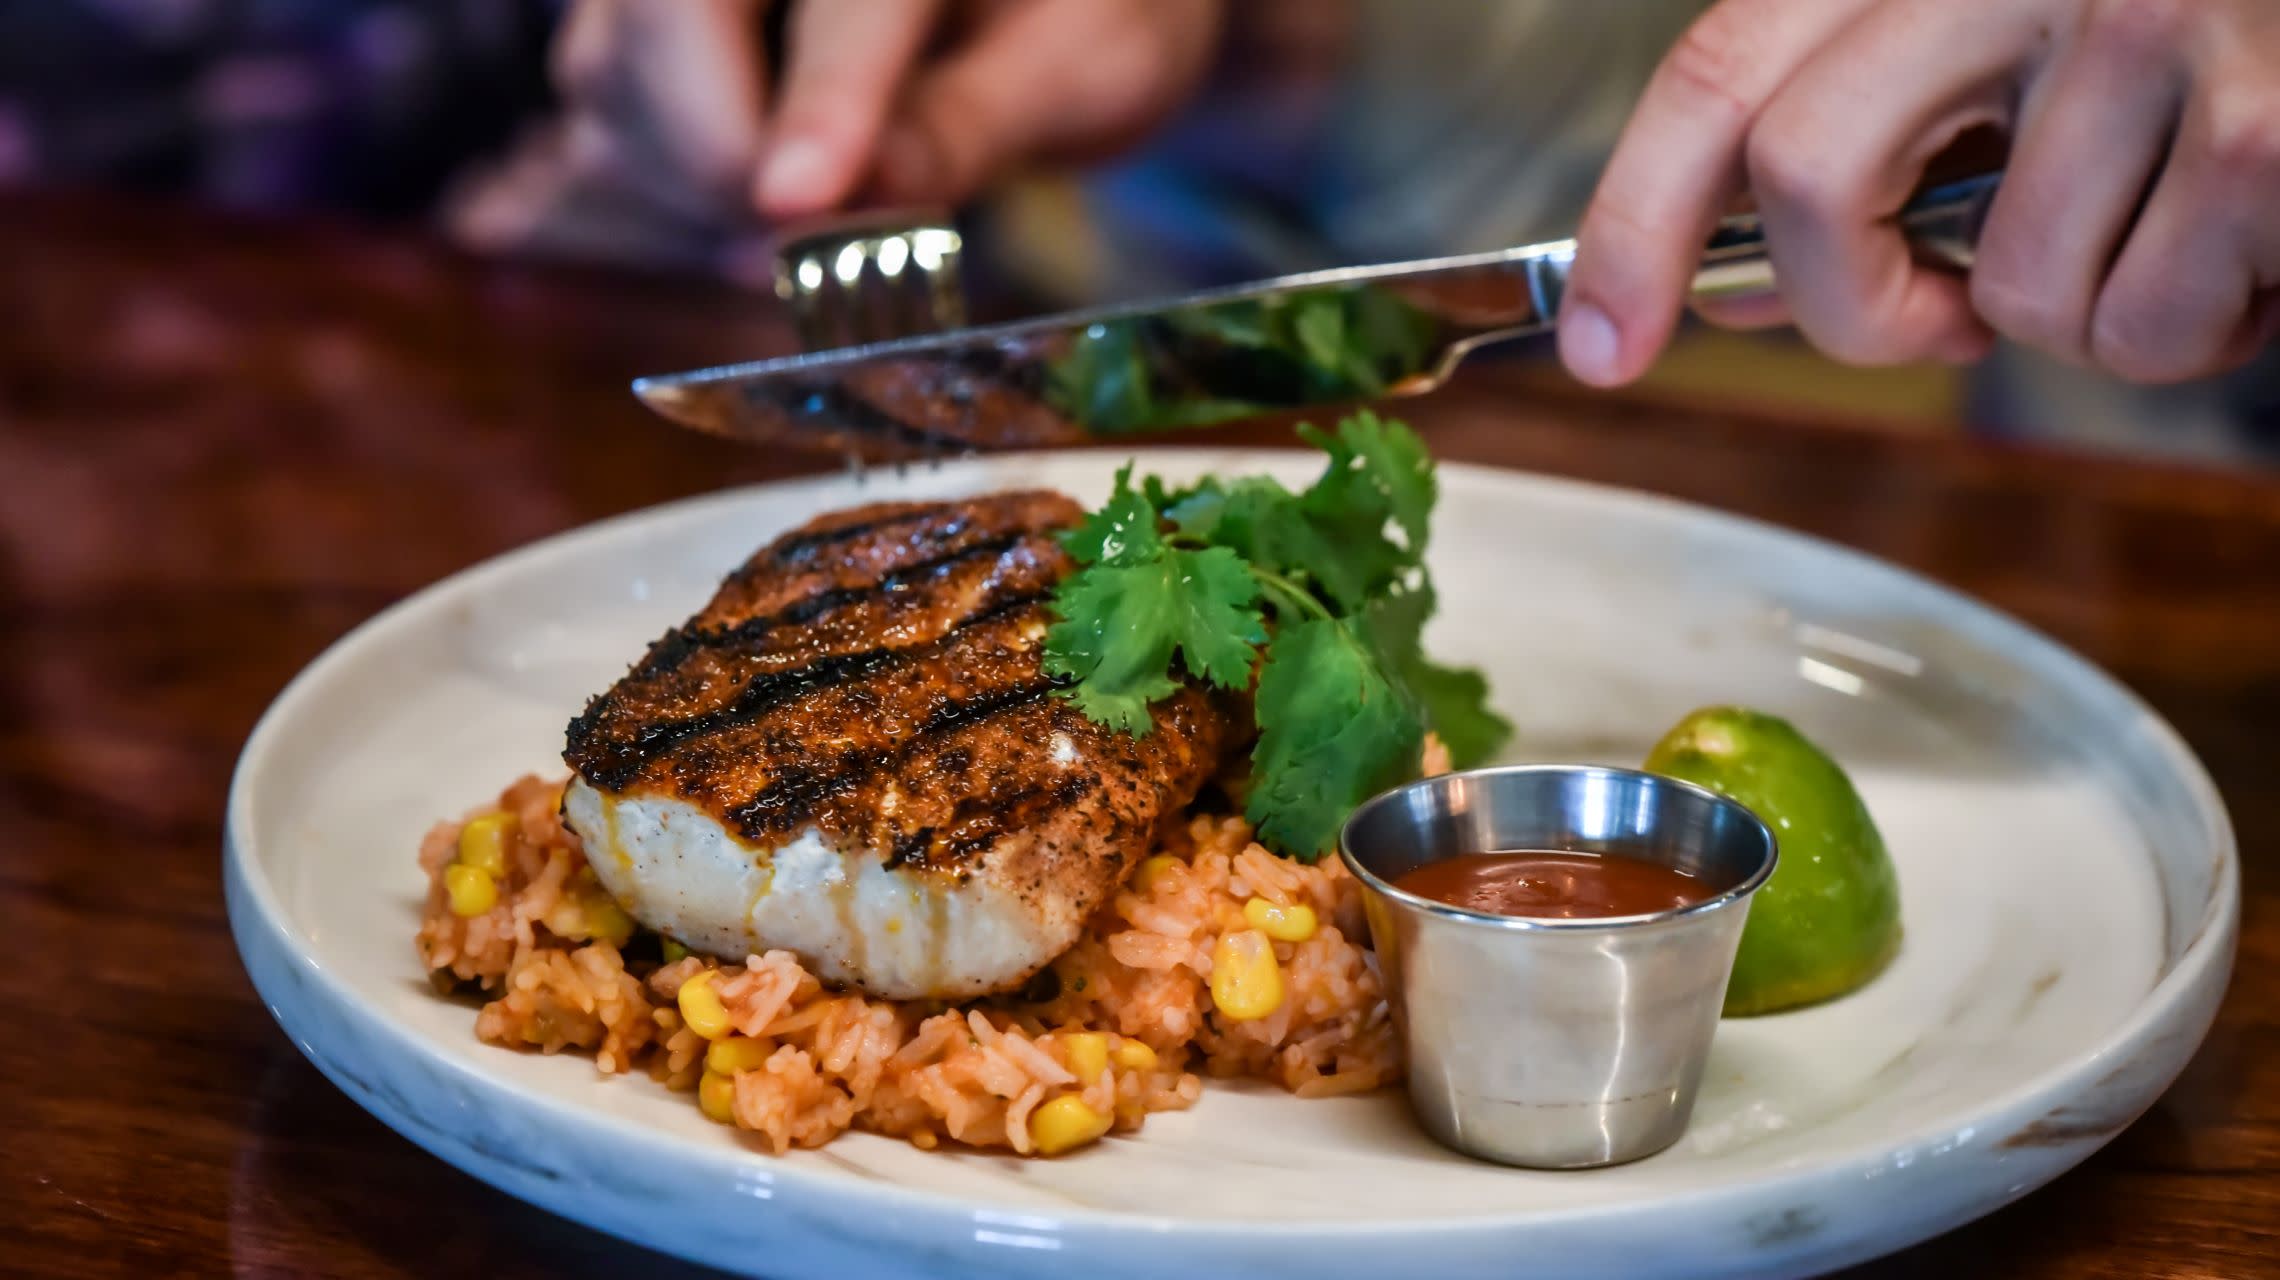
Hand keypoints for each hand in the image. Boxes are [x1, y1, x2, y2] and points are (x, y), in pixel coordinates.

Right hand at [548, 0, 1224, 226]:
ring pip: (610, 74)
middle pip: (667, 24)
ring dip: (691, 186)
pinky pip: (606, 101)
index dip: (819, 105)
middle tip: (816, 258)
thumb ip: (971, 124)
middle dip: (719, 160)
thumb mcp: (1083, 69)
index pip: (847, 6)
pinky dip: (671, 180)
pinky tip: (775, 206)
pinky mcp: (646, 13)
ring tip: (818, 233)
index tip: (792, 204)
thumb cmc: (1088, 15)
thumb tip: (860, 194)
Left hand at [1558, 0, 2279, 387]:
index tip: (1601, 346)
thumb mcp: (2001, 39)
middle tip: (1935, 320)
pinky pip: (2143, 328)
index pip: (1724, 69)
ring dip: (2076, 316)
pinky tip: (2241, 241)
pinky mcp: (2265, 139)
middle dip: (1853, 303)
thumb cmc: (2195, 15)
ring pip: (2010, 291)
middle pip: (1808, 175)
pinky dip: (2190, 330)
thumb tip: (1733, 292)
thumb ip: (1868, 139)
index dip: (1634, 218)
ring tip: (2165, 225)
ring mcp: (2152, 32)